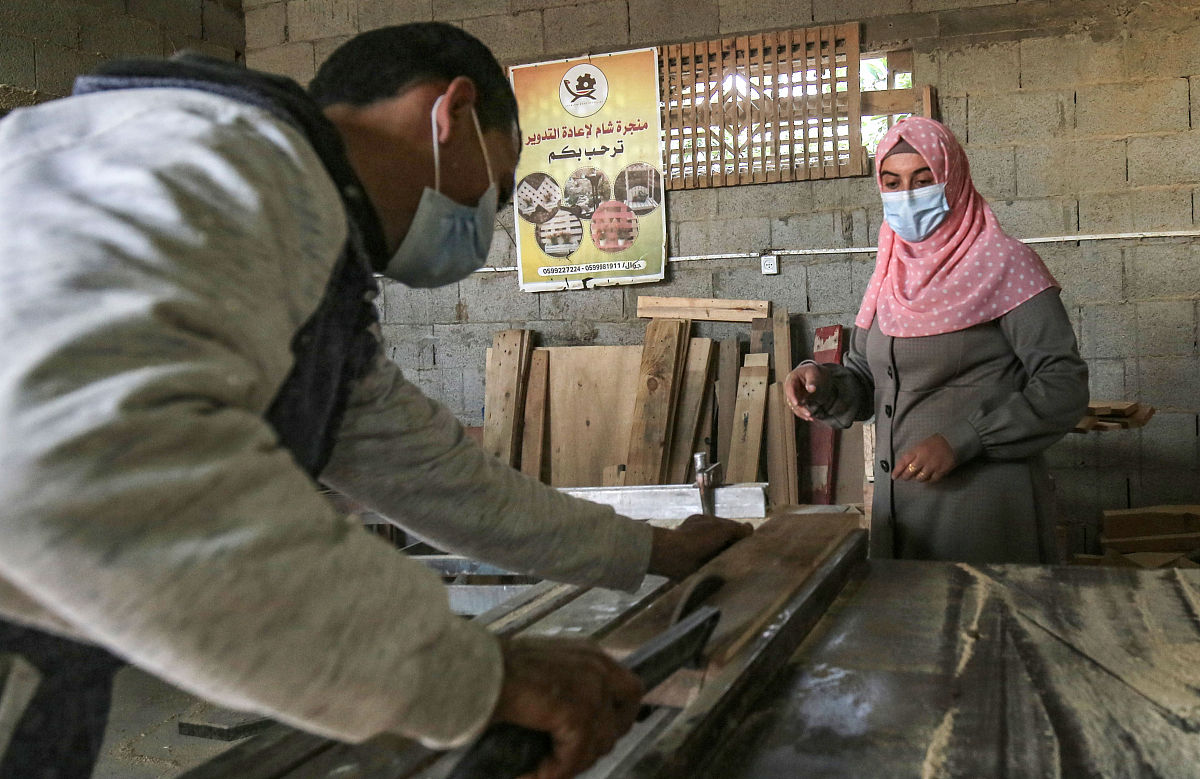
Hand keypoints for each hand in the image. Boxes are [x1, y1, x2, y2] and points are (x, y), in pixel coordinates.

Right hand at [492, 637, 642, 778]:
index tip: (595, 738)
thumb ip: (565, 687)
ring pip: (600, 745)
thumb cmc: (495, 669)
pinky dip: (554, 772)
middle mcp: (598, 667)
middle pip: (623, 719)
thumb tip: (569, 721)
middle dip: (597, 745)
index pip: (628, 689)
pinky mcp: (579, 715)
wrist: (476, 670)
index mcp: (590, 654)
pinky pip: (574, 758)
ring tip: (544, 771)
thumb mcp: (542, 671)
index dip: (616, 719)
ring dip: (571, 764)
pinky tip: (531, 774)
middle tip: (566, 759)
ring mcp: (592, 690)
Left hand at [648, 515, 752, 580]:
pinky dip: (722, 568)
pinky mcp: (698, 566)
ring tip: (742, 565)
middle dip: (735, 547)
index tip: (749, 542)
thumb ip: (737, 529)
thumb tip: (750, 528)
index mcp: (706, 523)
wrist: (674, 556)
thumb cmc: (697, 539)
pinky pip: (715, 566)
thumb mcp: (721, 529)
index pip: (728, 527)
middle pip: (725, 541)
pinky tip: (731, 572)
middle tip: (748, 555)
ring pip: (721, 554)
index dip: (739, 534)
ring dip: (729, 559)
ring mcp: (699, 551)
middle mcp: (703, 536)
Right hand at [783, 364, 823, 420]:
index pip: (789, 388)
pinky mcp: (797, 400)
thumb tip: (811, 389)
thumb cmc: (811, 371)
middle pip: (791, 400)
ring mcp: (793, 395)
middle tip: (808, 413)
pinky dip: (803, 413)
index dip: (792, 397)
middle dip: (799, 408)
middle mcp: (790, 388)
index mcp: (791, 379)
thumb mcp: (813, 373)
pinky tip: (810, 418)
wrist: (811, 373)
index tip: (796, 404)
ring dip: (801, 413)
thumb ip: (812, 380)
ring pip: (794, 406)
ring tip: (811, 417)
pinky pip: (798, 408)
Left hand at [893, 434, 956, 483]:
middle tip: (905, 477)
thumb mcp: (920, 445)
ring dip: (917, 478)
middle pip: (910, 472)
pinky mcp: (941, 471)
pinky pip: (931, 480)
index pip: (903, 461)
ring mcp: (933, 465)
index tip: (893, 476)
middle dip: (906, 476)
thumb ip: (912, 455)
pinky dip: (928, 480)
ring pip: (920, 478)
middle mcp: (923, 458)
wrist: (952, 441)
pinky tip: (927, 477)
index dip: (897, 470)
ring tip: (917, 476)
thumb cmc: (934, 443)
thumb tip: (903, 467)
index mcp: (917, 450)